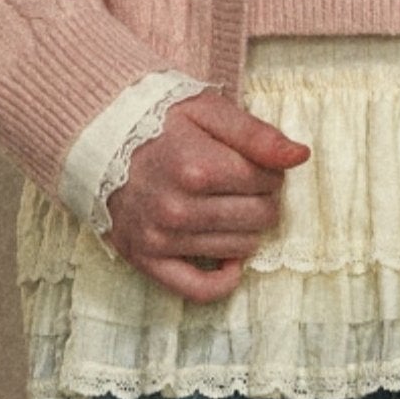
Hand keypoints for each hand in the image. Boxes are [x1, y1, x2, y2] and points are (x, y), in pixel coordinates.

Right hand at [104, 88, 310, 302]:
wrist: (99, 139)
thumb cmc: (159, 121)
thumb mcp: (207, 109)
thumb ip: (256, 133)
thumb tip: (300, 156)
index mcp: (197, 166)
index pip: (268, 180)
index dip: (271, 169)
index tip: (256, 161)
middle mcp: (179, 207)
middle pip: (260, 217)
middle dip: (264, 198)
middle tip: (245, 183)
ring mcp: (161, 238)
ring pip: (240, 248)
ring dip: (247, 229)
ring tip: (230, 206)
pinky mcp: (146, 259)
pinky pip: (200, 289)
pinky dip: (224, 279)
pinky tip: (228, 258)